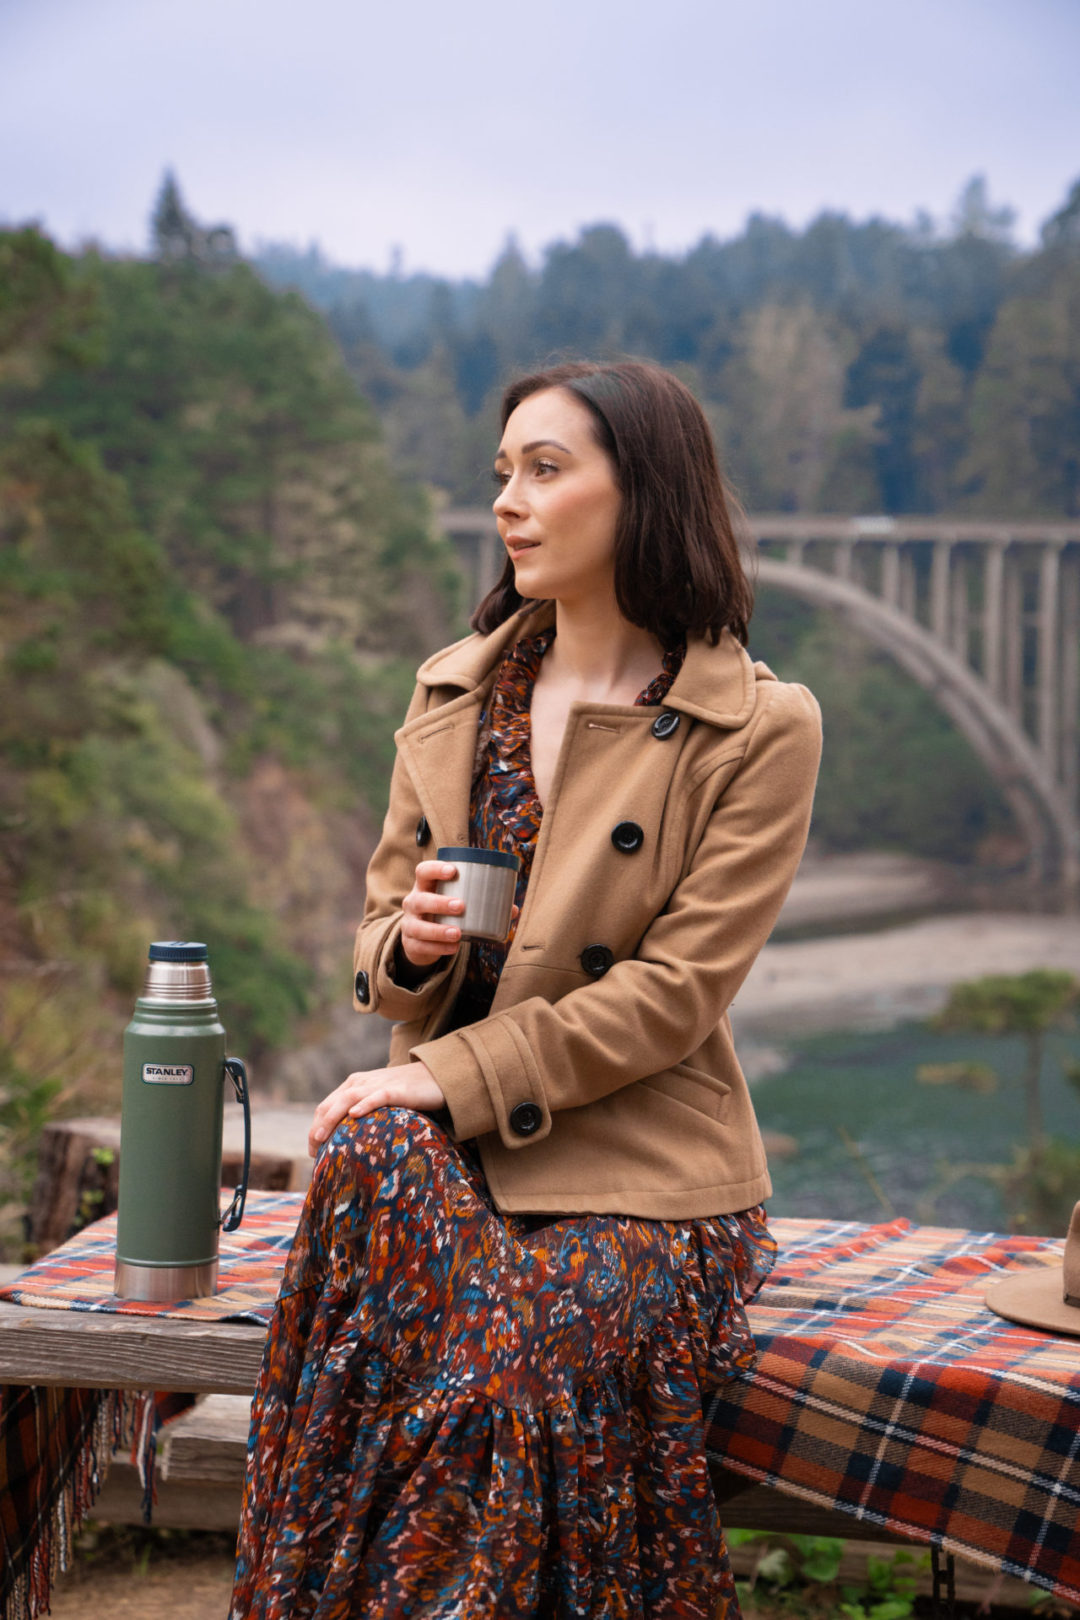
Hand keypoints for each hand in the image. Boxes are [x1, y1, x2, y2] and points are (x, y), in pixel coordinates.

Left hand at [307, 1062, 445, 1156]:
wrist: (434, 1079)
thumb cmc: (405, 1094)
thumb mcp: (377, 1101)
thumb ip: (361, 1112)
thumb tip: (346, 1141)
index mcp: (353, 1085)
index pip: (325, 1105)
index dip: (315, 1126)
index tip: (312, 1149)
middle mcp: (361, 1083)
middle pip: (331, 1104)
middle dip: (318, 1127)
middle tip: (313, 1150)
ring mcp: (378, 1085)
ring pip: (348, 1099)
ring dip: (332, 1118)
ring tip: (321, 1136)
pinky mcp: (396, 1090)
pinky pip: (376, 1096)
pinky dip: (364, 1104)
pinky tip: (354, 1115)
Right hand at [399, 858, 519, 968]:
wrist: (421, 939)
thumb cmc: (443, 913)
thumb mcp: (455, 903)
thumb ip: (482, 903)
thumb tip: (513, 909)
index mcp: (425, 886)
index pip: (423, 871)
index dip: (436, 869)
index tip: (454, 871)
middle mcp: (413, 903)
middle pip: (420, 900)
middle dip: (440, 902)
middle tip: (461, 906)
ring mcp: (409, 924)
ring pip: (418, 927)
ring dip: (438, 930)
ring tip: (457, 933)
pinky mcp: (410, 944)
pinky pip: (421, 946)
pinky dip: (438, 948)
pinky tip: (453, 948)